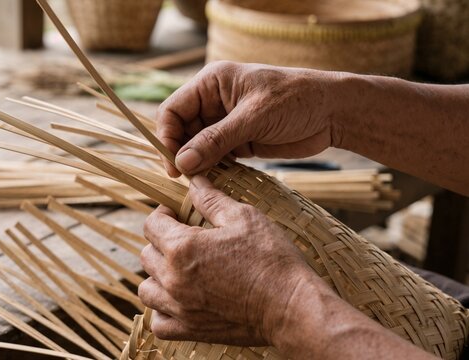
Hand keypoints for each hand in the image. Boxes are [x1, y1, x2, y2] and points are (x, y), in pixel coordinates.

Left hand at [138, 175, 314, 345]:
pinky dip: (162, 311)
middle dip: (160, 243)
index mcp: (182, 247)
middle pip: (147, 255)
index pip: (152, 224)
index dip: (163, 214)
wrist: (291, 306)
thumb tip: (194, 181)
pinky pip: (159, 323)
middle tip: (182, 239)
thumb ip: (212, 200)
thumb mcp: (244, 218)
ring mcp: (180, 308)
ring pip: (147, 289)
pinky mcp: (190, 330)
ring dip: (157, 277)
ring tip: (178, 270)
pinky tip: (178, 301)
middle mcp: (173, 279)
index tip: (176, 214)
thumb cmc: (270, 259)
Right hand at [157, 61, 342, 176]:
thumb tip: (182, 162)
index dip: (166, 136)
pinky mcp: (238, 142)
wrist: (333, 112)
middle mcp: (213, 102)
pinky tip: (213, 181)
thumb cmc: (296, 100)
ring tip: (199, 182)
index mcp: (211, 83)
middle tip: (184, 178)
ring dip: (196, 164)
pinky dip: (211, 169)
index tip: (172, 163)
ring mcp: (225, 123)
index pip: (173, 110)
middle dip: (180, 153)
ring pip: (195, 147)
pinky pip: (214, 157)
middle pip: (180, 130)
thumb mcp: (253, 118)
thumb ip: (216, 140)